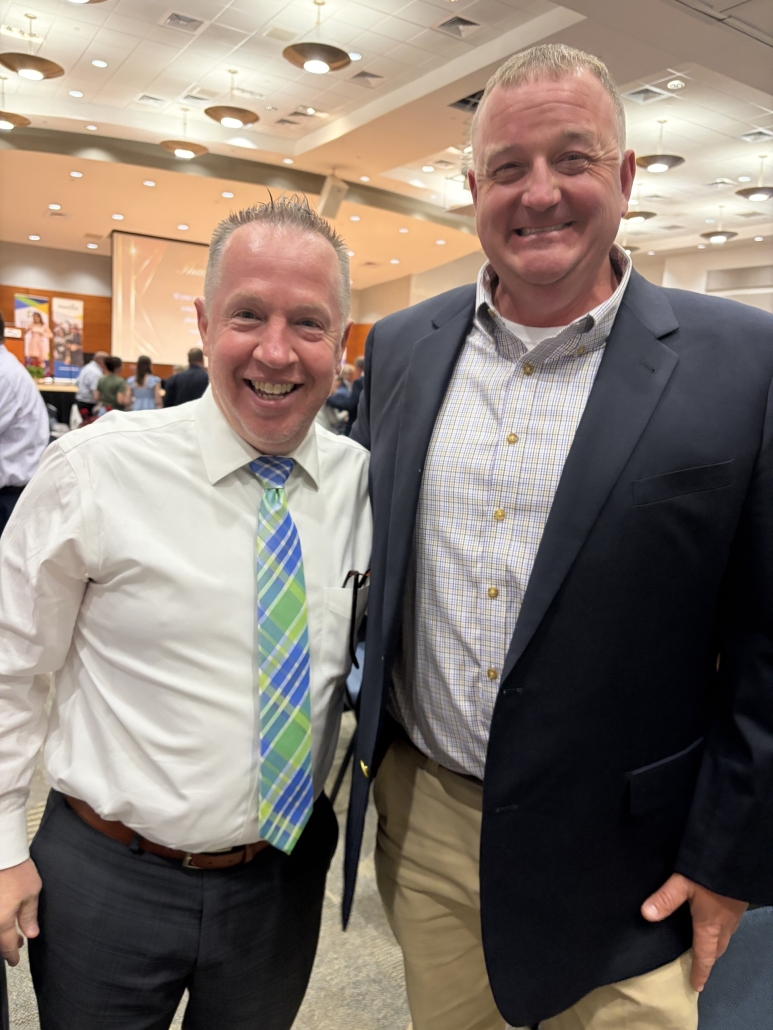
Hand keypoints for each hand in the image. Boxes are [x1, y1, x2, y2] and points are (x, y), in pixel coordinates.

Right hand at [0, 859, 41, 965]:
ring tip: (13, 931)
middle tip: (17, 945)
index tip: (15, 962)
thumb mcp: (31, 893)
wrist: (3, 854)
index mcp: (2, 921)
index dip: (12, 956)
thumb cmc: (16, 870)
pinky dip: (0, 920)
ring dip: (3, 932)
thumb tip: (30, 934)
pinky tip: (5, 916)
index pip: (7, 946)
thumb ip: (29, 916)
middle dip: (7, 944)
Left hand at [641, 872, 747, 991]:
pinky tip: (714, 924)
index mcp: (710, 925)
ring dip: (715, 946)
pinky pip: (729, 927)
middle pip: (717, 949)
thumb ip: (665, 899)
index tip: (697, 986)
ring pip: (725, 937)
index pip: (705, 955)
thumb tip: (645, 915)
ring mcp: (734, 914)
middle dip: (709, 960)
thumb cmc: (709, 873)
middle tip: (699, 968)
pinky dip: (721, 933)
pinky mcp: (737, 904)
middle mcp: (724, 924)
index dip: (700, 971)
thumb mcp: (682, 883)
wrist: (737, 857)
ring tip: (705, 948)